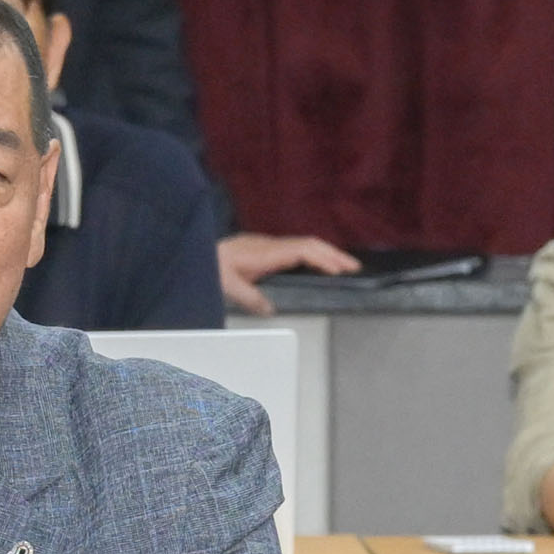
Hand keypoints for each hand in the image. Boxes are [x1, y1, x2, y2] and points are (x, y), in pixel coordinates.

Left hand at [217, 233, 359, 314]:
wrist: (198, 252)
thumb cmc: (210, 267)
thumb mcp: (226, 286)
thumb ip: (249, 298)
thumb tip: (271, 310)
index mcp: (265, 252)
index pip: (301, 250)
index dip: (321, 259)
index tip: (337, 271)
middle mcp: (271, 245)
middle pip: (310, 244)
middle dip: (334, 254)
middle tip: (355, 268)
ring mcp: (270, 245)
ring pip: (305, 244)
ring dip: (327, 254)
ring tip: (346, 266)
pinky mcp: (267, 248)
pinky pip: (297, 248)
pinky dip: (314, 255)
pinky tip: (320, 264)